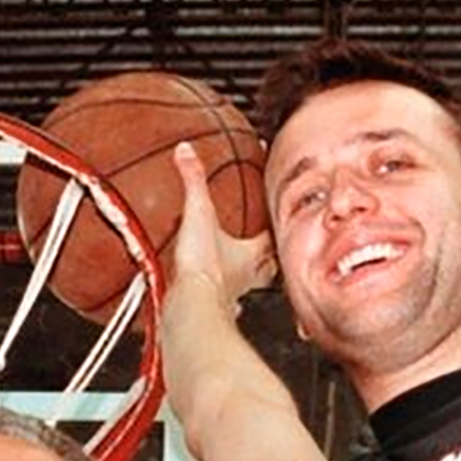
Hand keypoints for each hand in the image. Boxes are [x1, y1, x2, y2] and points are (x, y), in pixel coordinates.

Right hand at [168, 141, 275, 306]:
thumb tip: (186, 151)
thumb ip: (192, 180)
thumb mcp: (198, 213)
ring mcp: (232, 295)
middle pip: (268, 265)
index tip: (273, 208)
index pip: (271, 232)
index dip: (273, 218)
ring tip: (241, 271)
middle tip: (267, 247)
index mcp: (251, 253)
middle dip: (268, 256)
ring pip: (249, 286)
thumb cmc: (204, 268)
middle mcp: (247, 276)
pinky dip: (221, 299)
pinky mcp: (214, 309)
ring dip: (248, 279)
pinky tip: (211, 297)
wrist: (190, 309)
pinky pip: (223, 303)